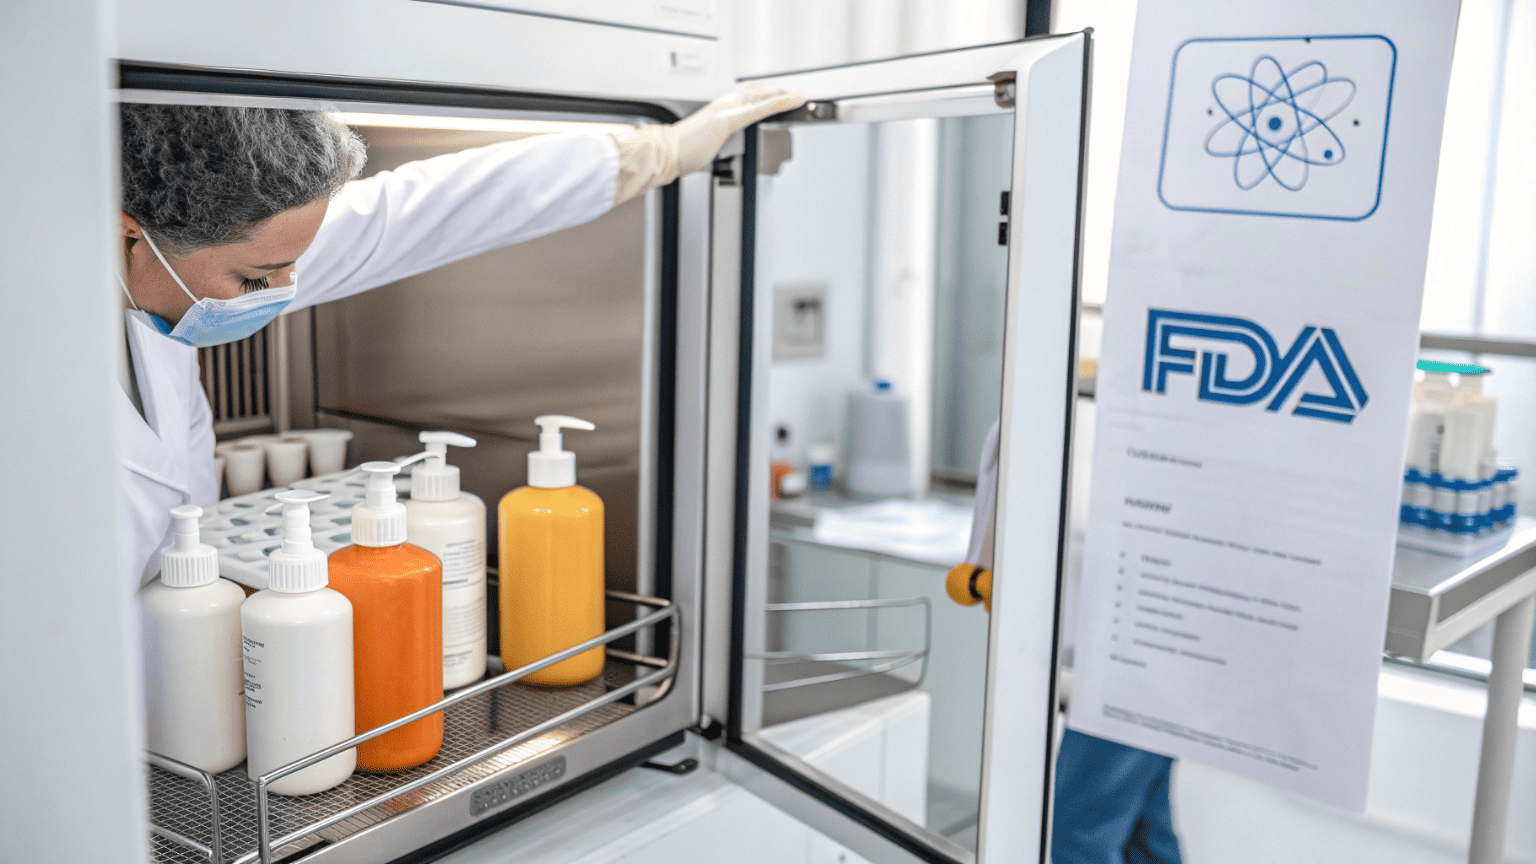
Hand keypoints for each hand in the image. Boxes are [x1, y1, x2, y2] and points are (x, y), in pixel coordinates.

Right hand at [610, 85, 806, 204]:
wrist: (660, 154)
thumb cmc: (674, 153)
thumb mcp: (699, 146)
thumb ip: (710, 143)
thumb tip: (713, 151)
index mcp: (714, 112)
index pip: (744, 97)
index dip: (761, 95)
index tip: (775, 96)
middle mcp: (720, 106)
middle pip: (754, 91)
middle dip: (775, 91)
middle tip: (793, 94)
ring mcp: (724, 111)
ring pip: (760, 95)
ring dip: (782, 95)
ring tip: (799, 97)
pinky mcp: (727, 121)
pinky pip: (759, 108)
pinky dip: (778, 103)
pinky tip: (792, 102)